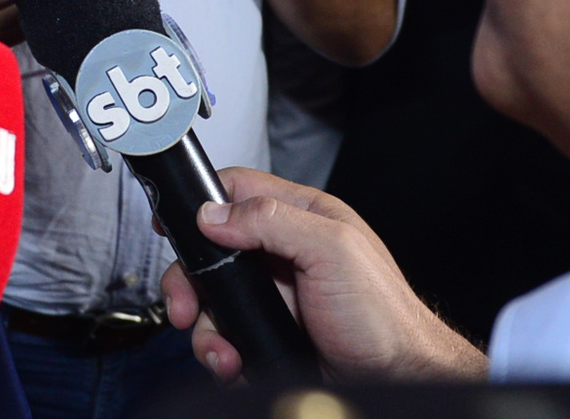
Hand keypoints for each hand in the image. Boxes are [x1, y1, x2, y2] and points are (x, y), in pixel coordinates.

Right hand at [159, 167, 486, 383]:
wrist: (397, 379)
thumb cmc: (385, 316)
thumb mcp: (333, 249)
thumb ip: (273, 220)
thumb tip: (214, 213)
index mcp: (301, 217)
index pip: (236, 191)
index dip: (200, 200)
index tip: (171, 220)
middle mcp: (282, 253)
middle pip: (211, 251)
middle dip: (190, 281)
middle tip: (186, 304)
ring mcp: (273, 295)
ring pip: (214, 300)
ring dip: (207, 328)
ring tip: (222, 349)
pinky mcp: (268, 332)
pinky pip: (226, 336)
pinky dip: (220, 352)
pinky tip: (234, 362)